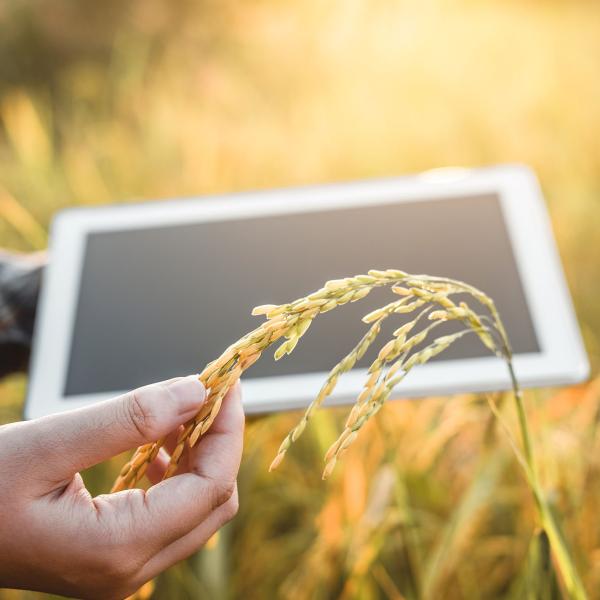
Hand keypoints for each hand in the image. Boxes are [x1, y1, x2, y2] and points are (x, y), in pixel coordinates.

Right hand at [0, 375, 243, 598]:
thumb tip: (195, 392)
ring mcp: (124, 571)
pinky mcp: (116, 558)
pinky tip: (161, 442)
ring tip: (183, 410)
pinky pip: (172, 514)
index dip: (228, 428)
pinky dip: (179, 472)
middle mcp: (129, 571)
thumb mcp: (50, 443)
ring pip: (199, 507)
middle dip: (220, 439)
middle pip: (215, 499)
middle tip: (209, 391)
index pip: (212, 484)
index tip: (227, 383)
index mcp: (117, 548)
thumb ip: (130, 418)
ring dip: (201, 453)